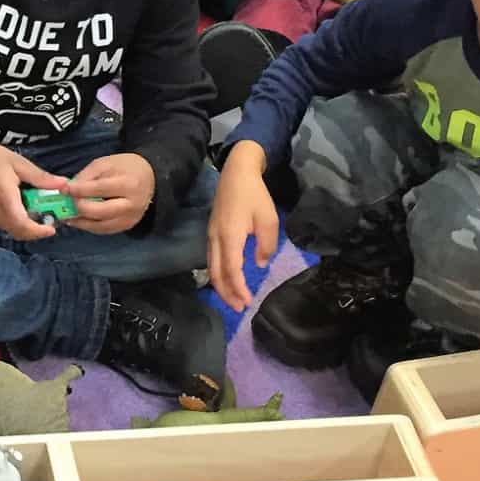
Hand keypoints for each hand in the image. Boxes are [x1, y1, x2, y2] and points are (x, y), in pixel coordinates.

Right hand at [0, 133, 65, 241]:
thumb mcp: (17, 163)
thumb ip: (40, 177)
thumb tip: (64, 184)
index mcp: (4, 197)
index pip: (22, 225)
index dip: (38, 231)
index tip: (52, 228)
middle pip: (18, 231)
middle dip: (35, 229)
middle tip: (48, 218)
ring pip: (10, 229)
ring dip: (23, 224)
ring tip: (31, 207)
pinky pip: (0, 223)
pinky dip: (12, 219)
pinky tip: (15, 205)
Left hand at [66, 153, 153, 235]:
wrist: (149, 178)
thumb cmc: (125, 167)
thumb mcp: (105, 164)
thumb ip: (86, 176)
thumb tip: (68, 190)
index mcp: (129, 184)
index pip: (99, 189)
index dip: (79, 190)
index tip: (63, 189)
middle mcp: (132, 205)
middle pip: (100, 212)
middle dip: (79, 208)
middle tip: (66, 203)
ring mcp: (130, 219)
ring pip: (100, 226)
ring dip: (80, 221)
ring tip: (66, 215)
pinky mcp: (127, 226)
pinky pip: (104, 230)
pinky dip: (88, 226)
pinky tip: (78, 220)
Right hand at [207, 141, 277, 311]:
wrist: (236, 172)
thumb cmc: (254, 195)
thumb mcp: (269, 219)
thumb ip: (266, 245)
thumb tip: (259, 263)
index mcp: (230, 237)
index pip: (232, 271)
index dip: (239, 289)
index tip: (249, 302)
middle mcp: (215, 239)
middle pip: (216, 274)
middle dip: (227, 294)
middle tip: (240, 308)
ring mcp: (210, 235)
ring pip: (211, 268)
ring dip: (221, 287)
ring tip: (234, 299)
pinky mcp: (211, 232)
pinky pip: (211, 260)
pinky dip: (218, 275)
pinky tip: (227, 280)